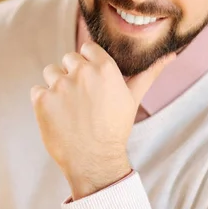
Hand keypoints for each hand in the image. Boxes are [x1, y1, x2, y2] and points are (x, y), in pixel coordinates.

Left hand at [30, 41, 174, 199]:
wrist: (95, 160)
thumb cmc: (115, 128)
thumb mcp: (133, 98)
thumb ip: (148, 73)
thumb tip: (170, 55)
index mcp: (105, 68)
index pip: (87, 48)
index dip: (87, 64)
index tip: (91, 81)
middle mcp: (82, 72)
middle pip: (68, 59)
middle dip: (72, 75)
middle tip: (81, 99)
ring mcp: (60, 85)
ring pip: (50, 72)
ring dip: (56, 86)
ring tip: (69, 108)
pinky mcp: (42, 100)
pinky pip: (37, 90)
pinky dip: (43, 102)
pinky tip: (57, 116)